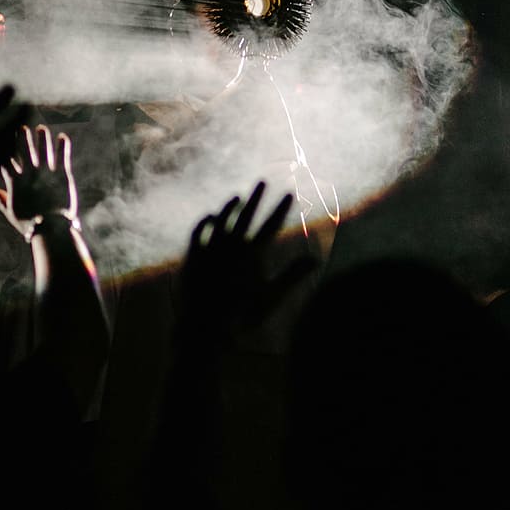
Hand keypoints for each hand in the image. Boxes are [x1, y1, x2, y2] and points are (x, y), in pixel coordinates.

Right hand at [0, 124, 77, 239]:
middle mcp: (29, 174)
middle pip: (23, 151)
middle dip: (21, 138)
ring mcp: (46, 173)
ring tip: (41, 128)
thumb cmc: (29, 224)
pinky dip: (62, 146)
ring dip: (42, 138)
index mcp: (15, 182)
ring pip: (43, 150)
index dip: (4, 149)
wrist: (50, 229)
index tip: (1, 137)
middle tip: (20, 126)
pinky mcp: (62, 175)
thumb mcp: (11, 213)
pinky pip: (62, 157)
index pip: (6, 161)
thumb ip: (0, 200)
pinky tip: (63, 136)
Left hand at [179, 181, 315, 346]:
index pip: (271, 225)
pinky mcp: (193, 256)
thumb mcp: (272, 296)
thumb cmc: (242, 315)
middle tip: (262, 181)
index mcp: (252, 253)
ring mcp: (211, 248)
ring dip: (231, 207)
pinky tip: (211, 216)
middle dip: (256, 197)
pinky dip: (206, 222)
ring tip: (239, 196)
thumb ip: (293, 275)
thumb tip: (316, 259)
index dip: (281, 208)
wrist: (205, 327)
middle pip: (246, 215)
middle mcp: (231, 245)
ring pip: (222, 220)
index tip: (289, 193)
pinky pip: (199, 233)